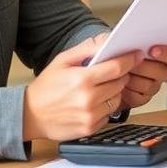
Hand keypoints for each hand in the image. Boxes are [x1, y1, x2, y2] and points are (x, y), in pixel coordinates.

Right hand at [23, 34, 141, 140]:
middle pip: (120, 83)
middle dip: (121, 74)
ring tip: (100, 86)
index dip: (130, 59)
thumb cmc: (46, 86)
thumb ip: (87, 48)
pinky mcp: (91, 129)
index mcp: (82, 80)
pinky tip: (94, 101)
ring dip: (114, 91)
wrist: (30, 115)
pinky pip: (109, 114)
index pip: (117, 67)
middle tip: (113, 70)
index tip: (137, 54)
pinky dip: (106, 106)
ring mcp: (90, 116)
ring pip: (118, 99)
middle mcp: (88, 100)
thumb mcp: (63, 60)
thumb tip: (107, 38)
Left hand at [120, 45, 166, 109]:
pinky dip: (127, 91)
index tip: (153, 50)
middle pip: (164, 73)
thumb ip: (133, 40)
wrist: (106, 70)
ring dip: (133, 78)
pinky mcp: (141, 98)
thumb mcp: (122, 41)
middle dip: (145, 67)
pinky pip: (138, 97)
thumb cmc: (117, 52)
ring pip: (150, 86)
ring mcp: (152, 86)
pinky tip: (119, 83)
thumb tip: (135, 41)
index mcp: (162, 54)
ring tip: (121, 71)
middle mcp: (160, 71)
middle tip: (131, 63)